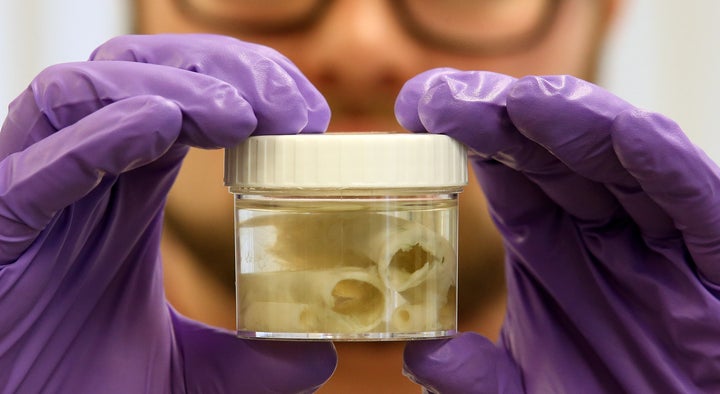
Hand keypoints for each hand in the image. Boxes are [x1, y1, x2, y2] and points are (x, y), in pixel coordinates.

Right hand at [0, 34, 335, 392]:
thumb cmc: (79, 389)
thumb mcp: (185, 374)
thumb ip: (251, 360)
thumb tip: (319, 349)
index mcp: (124, 192)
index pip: (181, 99)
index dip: (244, 87)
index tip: (308, 115)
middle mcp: (79, 179)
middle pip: (139, 74)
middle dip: (218, 72)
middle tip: (288, 107)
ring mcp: (32, 198)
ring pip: (81, 94)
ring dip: (168, 89)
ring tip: (240, 114)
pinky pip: (33, 168)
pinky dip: (95, 137)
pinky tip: (159, 122)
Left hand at [395, 69, 719, 392]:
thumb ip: (475, 379)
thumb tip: (423, 352)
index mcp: (552, 247)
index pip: (507, 175)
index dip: (468, 136)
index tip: (417, 107)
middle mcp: (600, 231)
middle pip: (552, 155)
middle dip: (504, 118)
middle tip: (450, 97)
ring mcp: (658, 238)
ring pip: (619, 160)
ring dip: (576, 123)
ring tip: (523, 101)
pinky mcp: (716, 257)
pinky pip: (692, 200)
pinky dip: (663, 164)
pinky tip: (625, 133)